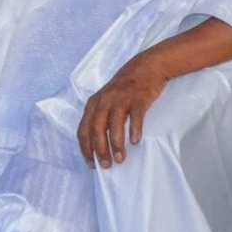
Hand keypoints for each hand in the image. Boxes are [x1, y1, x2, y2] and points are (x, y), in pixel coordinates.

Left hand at [77, 53, 166, 169]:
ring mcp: (122, 98)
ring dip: (116, 144)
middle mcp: (105, 101)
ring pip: (114, 124)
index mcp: (94, 103)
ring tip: (120, 159)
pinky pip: (135, 115)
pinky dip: (134, 129)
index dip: (86, 149)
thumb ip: (100, 116)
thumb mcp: (107, 99)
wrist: (147, 66)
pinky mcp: (138, 97)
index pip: (83, 130)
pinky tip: (135, 141)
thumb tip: (98, 144)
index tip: (92, 164)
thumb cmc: (126, 87)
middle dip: (100, 149)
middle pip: (97, 128)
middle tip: (107, 165)